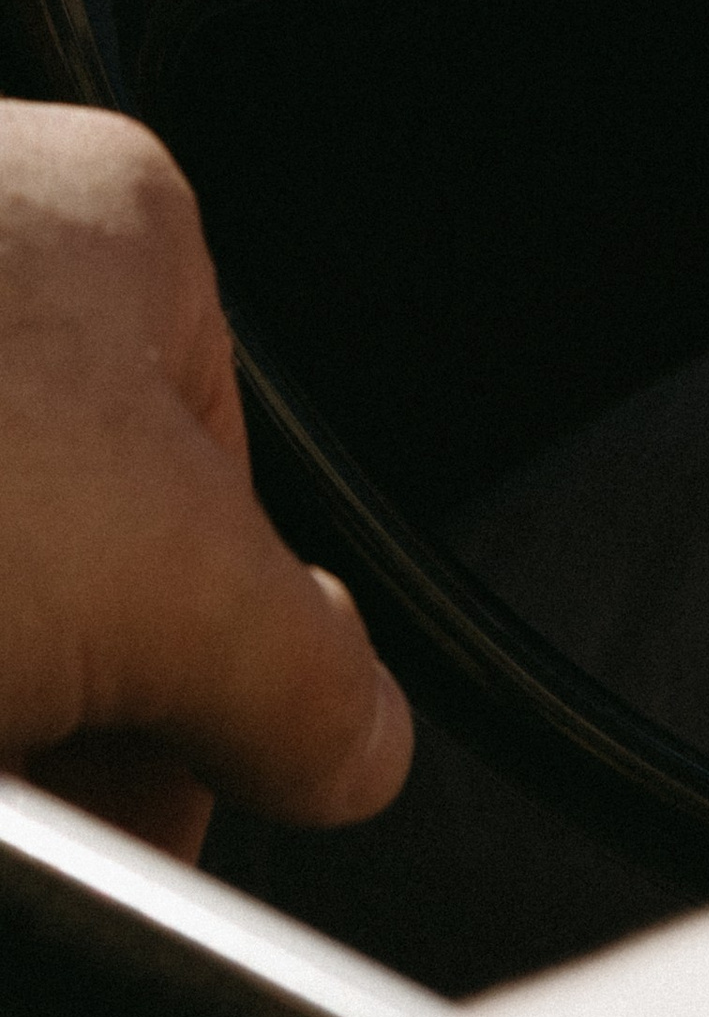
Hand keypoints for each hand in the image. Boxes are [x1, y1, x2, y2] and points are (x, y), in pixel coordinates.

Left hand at [0, 100, 410, 860]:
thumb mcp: (165, 581)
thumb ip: (310, 677)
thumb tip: (363, 744)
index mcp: (123, 216)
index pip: (231, 492)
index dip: (214, 672)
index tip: (182, 784)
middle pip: (78, 550)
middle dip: (79, 709)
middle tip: (53, 801)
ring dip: (0, 715)